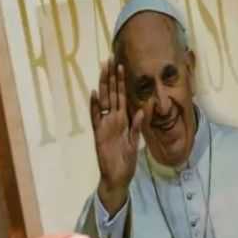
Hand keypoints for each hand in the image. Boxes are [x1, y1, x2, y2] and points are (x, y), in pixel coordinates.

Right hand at [91, 59, 142, 214]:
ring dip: (104, 85)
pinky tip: (94, 93)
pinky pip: (96, 117)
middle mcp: (112, 120)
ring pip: (104, 101)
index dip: (120, 81)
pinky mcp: (99, 134)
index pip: (121, 96)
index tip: (120, 64)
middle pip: (111, 94)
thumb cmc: (125, 162)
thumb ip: (137, 126)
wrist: (117, 178)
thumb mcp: (134, 142)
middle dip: (111, 77)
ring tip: (103, 69)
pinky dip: (95, 106)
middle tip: (110, 59)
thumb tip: (143, 110)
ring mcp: (104, 125)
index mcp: (123, 120)